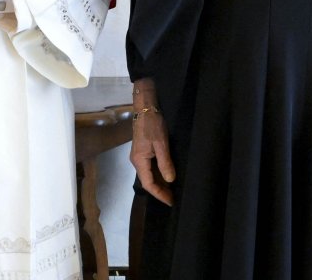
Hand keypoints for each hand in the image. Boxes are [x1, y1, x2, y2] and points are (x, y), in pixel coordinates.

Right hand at [129, 80, 174, 205]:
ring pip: (149, 175)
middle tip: (174, 198)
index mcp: (139, 160)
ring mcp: (139, 156)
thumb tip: (170, 181)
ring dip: (160, 184)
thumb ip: (165, 163)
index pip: (148, 184)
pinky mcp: (143, 152)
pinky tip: (167, 176)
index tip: (171, 201)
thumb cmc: (152, 125)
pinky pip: (150, 168)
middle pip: (147, 181)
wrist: (145, 108)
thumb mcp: (161, 144)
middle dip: (160, 191)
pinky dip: (158, 175)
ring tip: (172, 190)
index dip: (159, 194)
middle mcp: (137, 161)